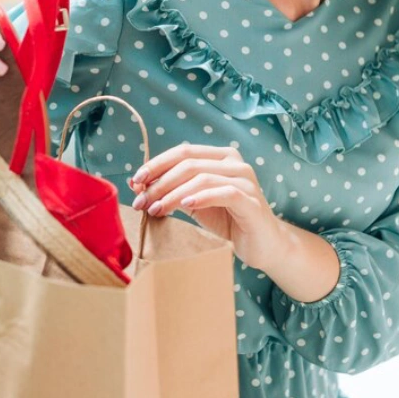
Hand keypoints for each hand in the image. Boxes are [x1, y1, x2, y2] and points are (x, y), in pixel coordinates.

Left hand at [128, 143, 288, 270]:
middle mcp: (235, 162)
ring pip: (201, 178)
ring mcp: (245, 179)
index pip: (183, 152)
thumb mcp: (194, 202)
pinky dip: (201, 197)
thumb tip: (138, 184)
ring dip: (173, 194)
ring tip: (156, 209)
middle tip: (140, 202)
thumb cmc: (228, 220)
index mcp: (220, 157)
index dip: (156, 164)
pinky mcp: (251, 200)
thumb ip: (172, 190)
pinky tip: (184, 205)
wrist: (263, 245)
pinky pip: (224, 193)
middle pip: (188, 164)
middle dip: (159, 183)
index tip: (135, 181)